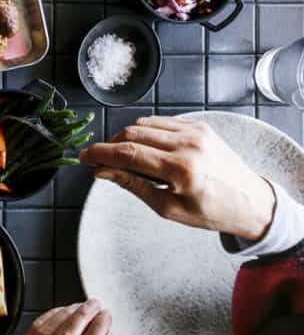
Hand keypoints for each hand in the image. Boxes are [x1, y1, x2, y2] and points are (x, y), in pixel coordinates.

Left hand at [22, 300, 117, 334]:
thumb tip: (105, 334)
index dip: (98, 328)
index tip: (107, 316)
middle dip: (82, 315)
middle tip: (95, 305)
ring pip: (44, 332)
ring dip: (63, 313)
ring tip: (79, 306)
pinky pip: (31, 334)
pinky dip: (46, 319)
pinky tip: (59, 312)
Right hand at [80, 116, 275, 240]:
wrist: (252, 202)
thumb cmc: (211, 212)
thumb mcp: (168, 208)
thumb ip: (132, 184)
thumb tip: (102, 171)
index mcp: (181, 171)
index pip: (128, 153)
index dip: (100, 153)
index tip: (83, 157)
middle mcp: (189, 145)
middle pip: (132, 134)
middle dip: (111, 146)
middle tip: (102, 161)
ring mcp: (196, 132)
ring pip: (144, 124)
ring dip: (127, 138)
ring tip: (127, 158)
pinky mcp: (200, 126)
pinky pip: (161, 122)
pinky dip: (146, 132)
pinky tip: (147, 148)